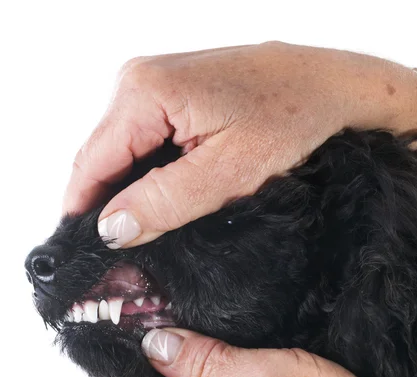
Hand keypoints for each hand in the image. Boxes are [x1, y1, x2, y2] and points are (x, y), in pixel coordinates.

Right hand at [64, 42, 416, 247]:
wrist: (332, 87)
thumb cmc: (292, 118)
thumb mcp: (228, 173)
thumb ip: (164, 202)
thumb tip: (110, 229)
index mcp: (145, 92)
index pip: (92, 164)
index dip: (84, 214)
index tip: (88, 258)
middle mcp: (141, 80)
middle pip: (102, 158)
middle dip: (106, 206)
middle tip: (118, 257)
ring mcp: (156, 84)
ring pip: (123, 153)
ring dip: (129, 192)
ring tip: (144, 234)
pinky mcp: (174, 95)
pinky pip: (145, 142)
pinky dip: (148, 174)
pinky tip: (163, 200)